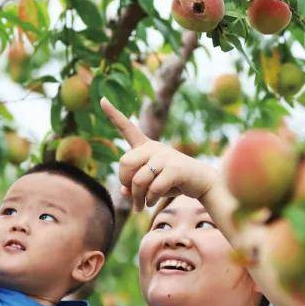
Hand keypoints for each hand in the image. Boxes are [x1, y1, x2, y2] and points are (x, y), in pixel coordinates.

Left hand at [100, 97, 216, 211]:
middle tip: (132, 195)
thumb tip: (124, 191)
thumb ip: (134, 185)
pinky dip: (150, 200)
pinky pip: (153, 188)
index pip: (127, 128)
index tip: (102, 99)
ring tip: (141, 206)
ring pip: (138, 179)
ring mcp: (165, 156)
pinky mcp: (174, 168)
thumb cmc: (172, 181)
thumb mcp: (150, 183)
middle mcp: (154, 147)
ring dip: (137, 198)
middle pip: (124, 163)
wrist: (201, 182)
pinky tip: (152, 204)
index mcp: (146, 147)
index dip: (113, 114)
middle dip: (125, 182)